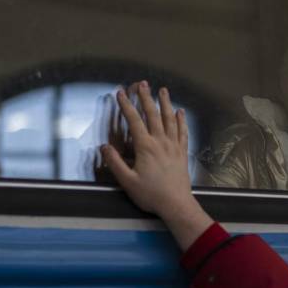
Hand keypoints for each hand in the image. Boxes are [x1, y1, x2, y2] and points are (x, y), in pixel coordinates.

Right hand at [100, 81, 213, 248]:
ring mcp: (173, 146)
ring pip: (170, 119)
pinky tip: (180, 112)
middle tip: (142, 83)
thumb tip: (104, 147)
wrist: (176, 204)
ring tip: (163, 90)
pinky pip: (182, 132)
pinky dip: (181, 120)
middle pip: (153, 114)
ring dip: (166, 103)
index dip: (126, 105)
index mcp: (145, 147)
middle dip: (146, 97)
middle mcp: (161, 142)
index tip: (120, 93)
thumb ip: (115, 163)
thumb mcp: (127, 182)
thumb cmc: (151, 194)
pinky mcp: (182, 153)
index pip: (134, 121)